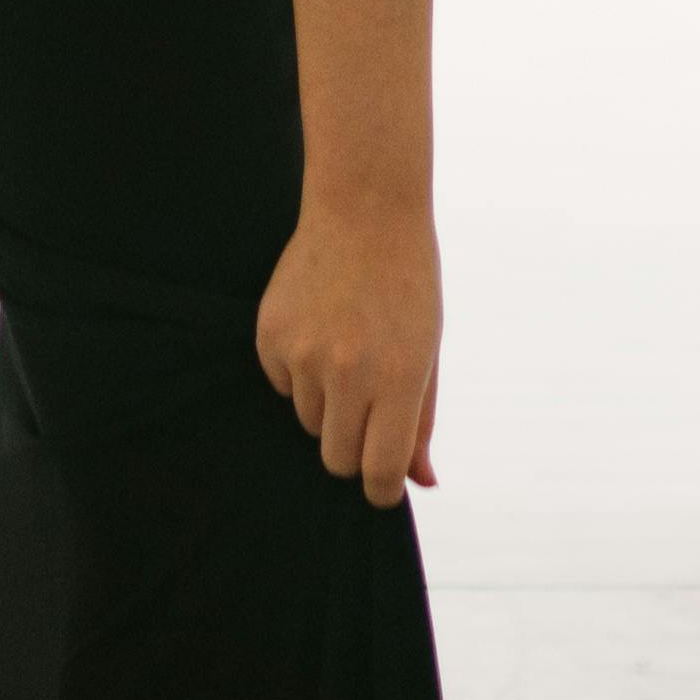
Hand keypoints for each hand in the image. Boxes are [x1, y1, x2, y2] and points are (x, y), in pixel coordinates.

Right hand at [258, 199, 441, 503]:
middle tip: (367, 410)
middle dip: (352, 450)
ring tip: (346, 350)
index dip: (381, 490)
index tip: (382, 484)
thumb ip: (422, 422)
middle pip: (337, 460)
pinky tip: (319, 327)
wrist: (365, 209)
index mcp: (399, 377)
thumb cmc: (407, 285)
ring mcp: (304, 353)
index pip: (380, 472)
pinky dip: (299, 372)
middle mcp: (349, 371)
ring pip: (310, 423)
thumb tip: (420, 482)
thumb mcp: (428, 352)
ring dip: (328, 404)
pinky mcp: (270, 337)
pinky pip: (284, 387)